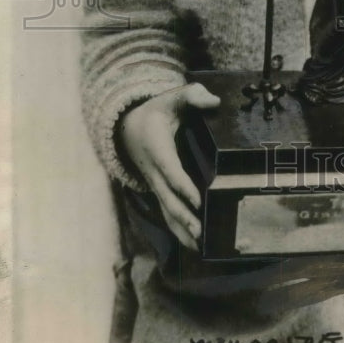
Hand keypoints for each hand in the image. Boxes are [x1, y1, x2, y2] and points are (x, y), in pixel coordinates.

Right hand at [118, 82, 219, 250]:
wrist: (128, 126)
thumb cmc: (157, 111)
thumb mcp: (173, 97)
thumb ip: (193, 95)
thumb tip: (214, 102)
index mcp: (157, 148)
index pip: (170, 170)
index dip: (182, 186)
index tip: (197, 199)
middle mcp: (153, 171)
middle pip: (167, 198)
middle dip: (183, 216)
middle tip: (200, 232)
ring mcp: (155, 183)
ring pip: (166, 210)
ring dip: (180, 229)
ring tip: (198, 247)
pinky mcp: (159, 190)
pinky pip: (167, 211)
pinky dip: (178, 228)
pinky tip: (193, 244)